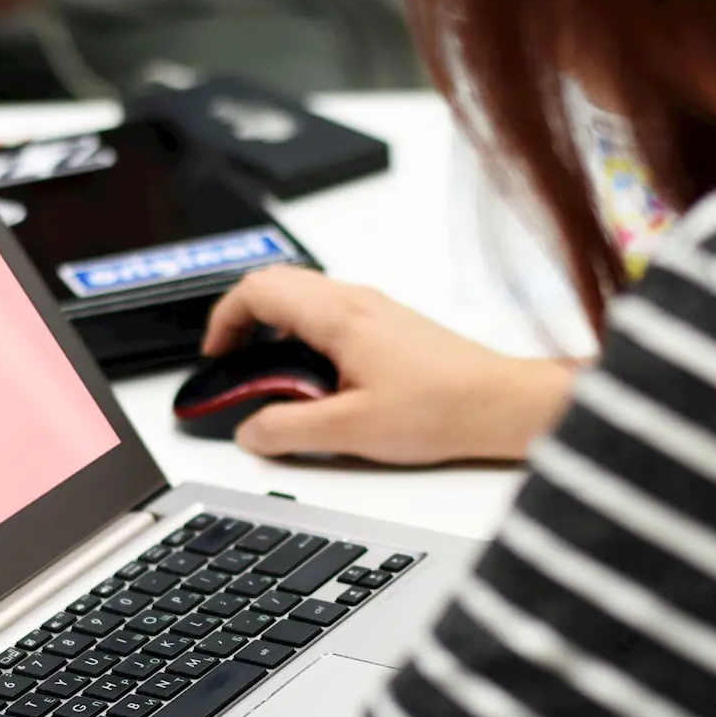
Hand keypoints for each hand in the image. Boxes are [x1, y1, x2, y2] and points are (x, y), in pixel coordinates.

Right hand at [201, 267, 575, 464]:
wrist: (501, 405)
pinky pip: (328, 312)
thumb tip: (250, 432)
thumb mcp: (350, 431)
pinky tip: (314, 379)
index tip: (214, 357)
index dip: (221, 322)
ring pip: (302, 296)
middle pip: (274, 284)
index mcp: (338, 316)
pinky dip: (302, 335)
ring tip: (270, 375)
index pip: (255, 291)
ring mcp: (373, 309)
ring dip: (273, 327)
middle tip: (232, 362)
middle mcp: (355, 300)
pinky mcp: (388, 324)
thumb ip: (288, 432)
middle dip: (240, 320)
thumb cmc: (443, 408)